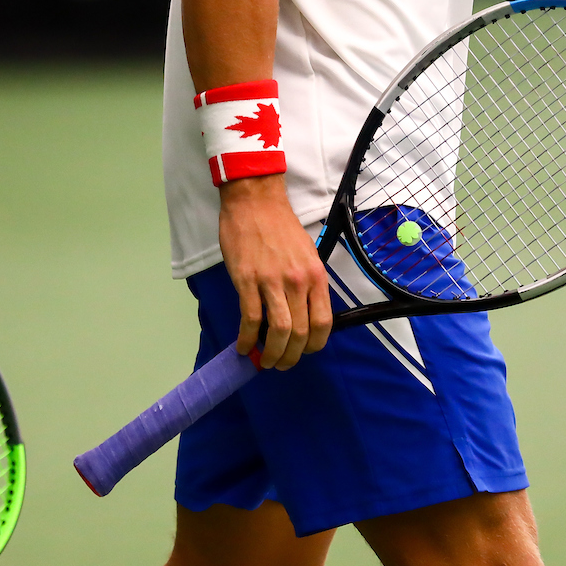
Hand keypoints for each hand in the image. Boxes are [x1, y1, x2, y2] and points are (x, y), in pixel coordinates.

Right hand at [218, 175, 332, 369]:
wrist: (255, 201)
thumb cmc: (279, 226)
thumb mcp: (306, 253)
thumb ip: (306, 282)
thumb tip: (301, 311)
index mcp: (316, 276)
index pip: (323, 323)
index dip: (313, 345)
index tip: (302, 352)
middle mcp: (298, 282)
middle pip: (299, 333)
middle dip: (290, 356)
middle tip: (280, 364)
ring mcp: (272, 282)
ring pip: (277, 331)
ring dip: (270, 353)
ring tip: (263, 361)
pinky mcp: (247, 280)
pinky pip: (249, 318)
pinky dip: (246, 338)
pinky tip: (242, 346)